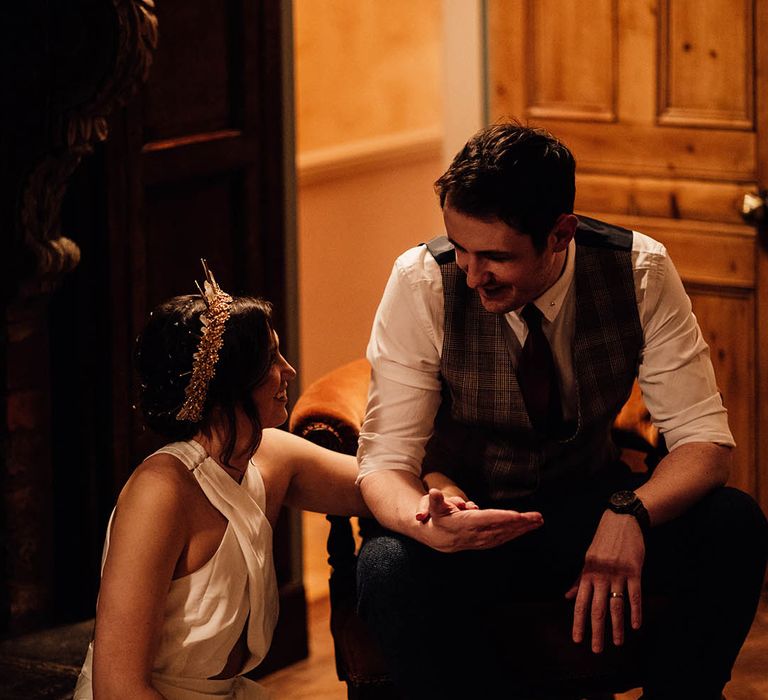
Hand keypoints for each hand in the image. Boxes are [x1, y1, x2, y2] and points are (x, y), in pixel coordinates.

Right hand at [413, 488, 542, 552]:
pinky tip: (527, 528)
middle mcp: (476, 534)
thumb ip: (434, 501)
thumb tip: (433, 493)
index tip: (517, 515)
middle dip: (520, 523)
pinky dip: (517, 533)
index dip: (502, 518)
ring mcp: (482, 540)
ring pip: (506, 534)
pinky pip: (504, 538)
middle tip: (537, 517)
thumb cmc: (437, 518)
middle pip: (501, 528)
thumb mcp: (432, 508)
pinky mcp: (486, 542)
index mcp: (465, 524)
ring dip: (523, 528)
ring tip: (538, 521)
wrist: (438, 538)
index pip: (487, 520)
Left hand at [565, 510, 644, 652]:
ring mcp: (617, 572)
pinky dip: (635, 611)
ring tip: (617, 643)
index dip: (578, 622)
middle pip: (597, 608)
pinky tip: (635, 625)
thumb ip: (579, 579)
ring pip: (616, 605)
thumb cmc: (604, 541)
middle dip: (596, 631)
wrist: (622, 520)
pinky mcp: (634, 570)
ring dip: (617, 626)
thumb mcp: (588, 558)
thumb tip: (568, 597)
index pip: (580, 602)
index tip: (577, 640)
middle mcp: (600, 574)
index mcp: (587, 572)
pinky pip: (634, 594)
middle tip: (596, 650)